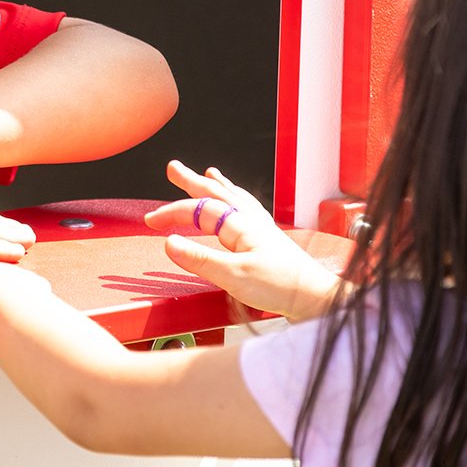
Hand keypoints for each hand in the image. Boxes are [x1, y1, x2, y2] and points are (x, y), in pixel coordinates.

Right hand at [143, 160, 341, 320]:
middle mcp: (252, 221)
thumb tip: (169, 243)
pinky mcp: (270, 240)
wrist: (315, 298)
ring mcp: (262, 228)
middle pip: (218, 193)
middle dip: (193, 180)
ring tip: (208, 174)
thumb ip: (200, 260)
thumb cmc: (281, 287)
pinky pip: (249, 209)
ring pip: (235, 198)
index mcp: (241, 225)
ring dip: (217, 185)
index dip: (172, 213)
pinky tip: (239, 204)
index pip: (199, 210)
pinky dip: (238, 199)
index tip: (151, 221)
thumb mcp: (234, 277)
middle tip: (174, 168)